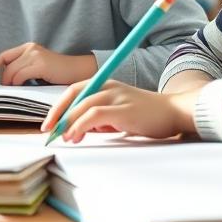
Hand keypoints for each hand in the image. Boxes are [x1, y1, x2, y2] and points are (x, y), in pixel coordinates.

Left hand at [0, 43, 94, 85]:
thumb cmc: (59, 73)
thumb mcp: (38, 68)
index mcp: (29, 48)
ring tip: (16, 91)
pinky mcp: (41, 64)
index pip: (4, 55)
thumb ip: (24, 70)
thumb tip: (7, 82)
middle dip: (4, 80)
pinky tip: (24, 88)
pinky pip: (21, 75)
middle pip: (7, 66)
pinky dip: (19, 83)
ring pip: (12, 72)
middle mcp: (30, 49)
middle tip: (7, 90)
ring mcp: (35, 55)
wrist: (78, 71)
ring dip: (11, 83)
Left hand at [39, 79, 196, 142]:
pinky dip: (80, 125)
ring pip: (82, 105)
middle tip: (47, 131)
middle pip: (73, 94)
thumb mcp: (116, 115)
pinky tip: (75, 136)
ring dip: (67, 122)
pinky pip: (95, 115)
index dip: (58, 107)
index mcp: (104, 84)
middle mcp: (108, 86)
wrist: (174, 112)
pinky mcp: (123, 109)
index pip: (73, 91)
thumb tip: (76, 130)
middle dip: (56, 114)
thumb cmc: (146, 115)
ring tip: (63, 137)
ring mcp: (116, 96)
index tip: (48, 124)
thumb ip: (97, 118)